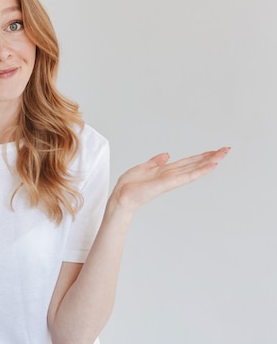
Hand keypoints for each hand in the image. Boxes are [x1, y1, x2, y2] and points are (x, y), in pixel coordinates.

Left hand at [109, 147, 230, 213]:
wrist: (122, 197)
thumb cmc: (129, 186)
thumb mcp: (142, 168)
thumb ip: (155, 161)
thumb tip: (167, 155)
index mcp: (164, 171)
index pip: (186, 162)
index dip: (199, 156)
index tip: (212, 151)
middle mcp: (171, 175)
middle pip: (194, 164)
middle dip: (210, 157)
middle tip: (225, 150)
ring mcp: (172, 179)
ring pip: (195, 168)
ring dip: (209, 161)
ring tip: (223, 155)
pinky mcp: (169, 183)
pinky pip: (188, 175)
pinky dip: (200, 170)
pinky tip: (211, 165)